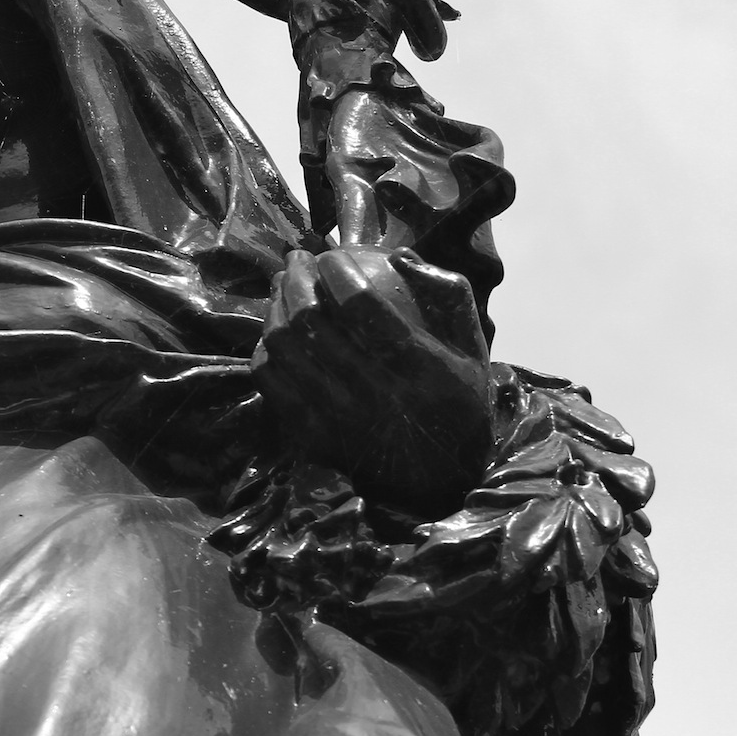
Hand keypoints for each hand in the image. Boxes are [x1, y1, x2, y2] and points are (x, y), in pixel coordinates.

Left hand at [252, 247, 492, 517]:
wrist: (438, 482)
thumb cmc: (455, 398)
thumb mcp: (471, 345)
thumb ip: (445, 292)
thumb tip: (400, 253)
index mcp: (422, 371)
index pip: (363, 308)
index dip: (336, 272)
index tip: (330, 254)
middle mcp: (376, 398)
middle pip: (312, 323)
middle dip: (296, 278)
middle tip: (297, 260)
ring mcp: (338, 422)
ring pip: (283, 348)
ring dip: (276, 306)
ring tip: (282, 285)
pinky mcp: (310, 439)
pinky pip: (270, 381)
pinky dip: (266, 347)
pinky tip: (274, 328)